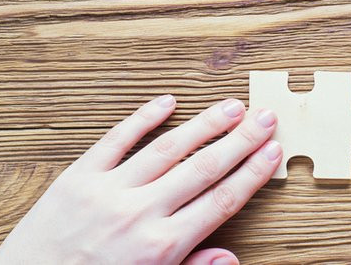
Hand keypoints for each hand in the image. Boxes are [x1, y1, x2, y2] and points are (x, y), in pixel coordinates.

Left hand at [0, 95, 281, 264]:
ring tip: (231, 105)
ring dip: (204, 124)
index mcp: (161, 248)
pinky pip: (115, 141)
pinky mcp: (77, 178)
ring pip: (167, 149)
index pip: (221, 201)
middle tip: (266, 116)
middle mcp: (139, 214)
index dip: (252, 173)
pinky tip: (167, 102)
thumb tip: (229, 260)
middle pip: (203, 168)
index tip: (273, 151)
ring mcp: (108, 192)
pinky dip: (142, 118)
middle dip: (240, 140)